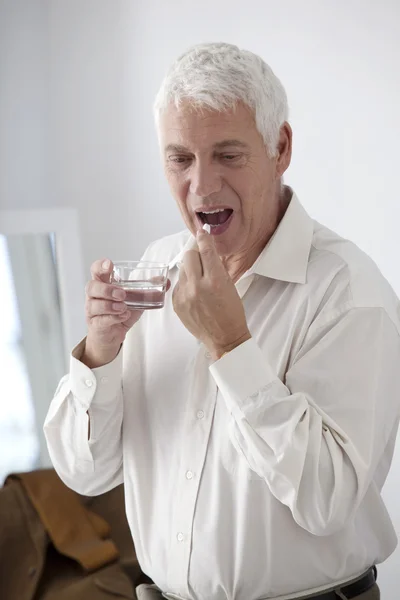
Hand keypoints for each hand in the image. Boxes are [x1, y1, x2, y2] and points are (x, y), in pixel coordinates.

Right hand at [83, 259, 142, 366]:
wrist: (112, 336)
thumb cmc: (120, 313)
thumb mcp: (136, 299)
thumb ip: (148, 289)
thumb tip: (166, 281)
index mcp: (103, 284)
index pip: (96, 270)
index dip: (100, 266)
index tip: (110, 265)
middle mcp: (94, 296)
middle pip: (92, 286)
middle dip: (107, 289)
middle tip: (122, 294)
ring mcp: (92, 310)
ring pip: (94, 304)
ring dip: (110, 305)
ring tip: (124, 307)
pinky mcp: (95, 324)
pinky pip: (101, 319)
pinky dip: (114, 317)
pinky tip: (123, 316)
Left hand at [172, 231, 250, 359]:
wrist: (224, 338)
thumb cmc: (232, 313)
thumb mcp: (230, 286)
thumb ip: (216, 268)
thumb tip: (207, 251)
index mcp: (215, 281)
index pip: (205, 250)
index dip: (203, 238)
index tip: (202, 232)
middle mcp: (197, 287)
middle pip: (188, 256)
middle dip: (195, 254)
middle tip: (202, 260)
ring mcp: (185, 296)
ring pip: (182, 270)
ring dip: (191, 271)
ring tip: (200, 282)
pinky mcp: (177, 304)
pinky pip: (178, 285)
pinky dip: (186, 285)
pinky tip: (195, 294)